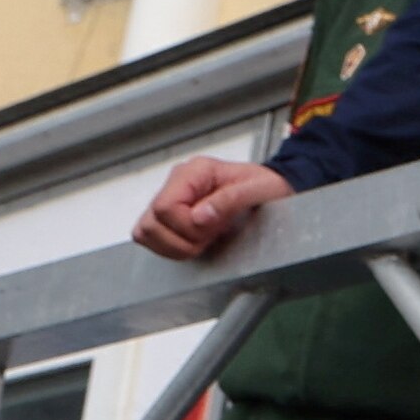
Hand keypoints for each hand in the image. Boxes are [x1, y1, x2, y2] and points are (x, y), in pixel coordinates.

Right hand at [137, 157, 289, 259]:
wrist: (273, 188)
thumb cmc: (267, 185)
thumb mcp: (259, 189)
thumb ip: (230, 200)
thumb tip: (199, 217)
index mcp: (195, 172)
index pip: (165, 207)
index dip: (186, 226)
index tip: (212, 228)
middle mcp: (177, 183)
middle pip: (151, 222)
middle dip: (183, 239)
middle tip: (211, 235)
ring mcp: (170, 198)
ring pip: (146, 231)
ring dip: (176, 245)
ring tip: (204, 239)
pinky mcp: (169, 216)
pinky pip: (150, 237)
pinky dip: (171, 248)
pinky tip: (195, 242)